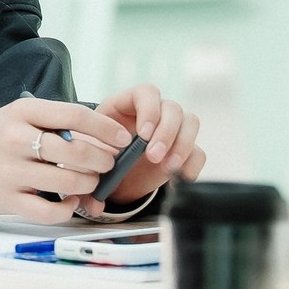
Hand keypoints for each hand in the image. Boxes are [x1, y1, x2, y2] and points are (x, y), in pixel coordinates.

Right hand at [0, 96, 135, 222]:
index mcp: (23, 112)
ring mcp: (11, 171)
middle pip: (75, 151)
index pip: (75, 115)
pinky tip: (69, 202)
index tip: (122, 138)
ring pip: (67, 182)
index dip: (105, 128)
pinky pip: (50, 211)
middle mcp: (16, 139)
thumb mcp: (21, 117)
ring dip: (88, 184)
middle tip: (107, 164)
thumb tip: (104, 142)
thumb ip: (56, 124)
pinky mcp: (8, 199)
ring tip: (89, 182)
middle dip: (102, 160)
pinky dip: (67, 209)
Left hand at [92, 82, 204, 205]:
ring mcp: (172, 129)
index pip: (146, 93)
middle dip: (166, 132)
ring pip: (190, 123)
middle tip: (153, 157)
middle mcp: (154, 111)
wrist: (114, 175)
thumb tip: (97, 196)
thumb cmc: (99, 157)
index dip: (149, 110)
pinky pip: (198, 151)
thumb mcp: (90, 156)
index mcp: (128, 105)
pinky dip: (193, 164)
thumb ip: (91, 170)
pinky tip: (182, 177)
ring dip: (182, 145)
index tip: (143, 134)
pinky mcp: (183, 150)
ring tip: (168, 167)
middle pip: (172, 108)